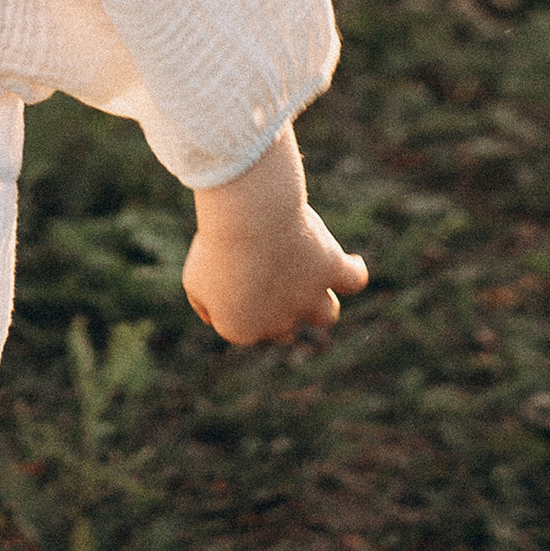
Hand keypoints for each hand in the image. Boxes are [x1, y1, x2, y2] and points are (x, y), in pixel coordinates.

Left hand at [183, 126, 367, 343]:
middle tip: (271, 277)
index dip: (244, 304)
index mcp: (243, 330)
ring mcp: (310, 297)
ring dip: (320, 302)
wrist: (247, 220)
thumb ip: (204, 304)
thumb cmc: (216, 246)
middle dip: (280, 309)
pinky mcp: (332, 270)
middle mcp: (280, 322)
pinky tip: (349, 263)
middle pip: (286, 326)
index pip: (249, 327)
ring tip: (316, 281)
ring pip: (326, 313)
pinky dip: (353, 271)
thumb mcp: (195, 278)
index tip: (237, 278)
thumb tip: (214, 318)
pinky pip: (354, 280)